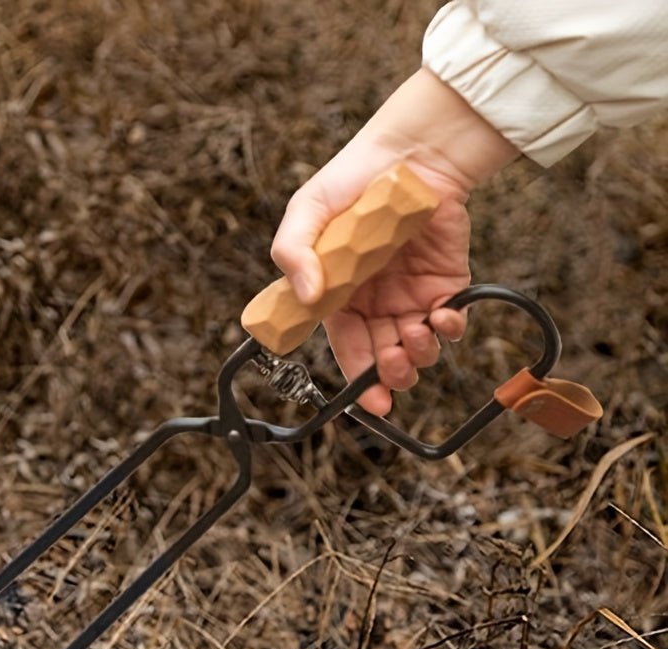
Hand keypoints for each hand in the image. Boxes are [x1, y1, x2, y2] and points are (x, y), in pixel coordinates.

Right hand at [269, 70, 518, 414]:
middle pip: (384, 358)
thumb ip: (293, 252)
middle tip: (393, 366)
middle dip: (391, 374)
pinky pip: (451, 321)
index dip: (358, 380)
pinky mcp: (447, 282)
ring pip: (418, 348)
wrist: (411, 150)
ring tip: (414, 335)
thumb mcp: (306, 211)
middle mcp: (376, 302)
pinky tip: (442, 318)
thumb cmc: (352, 178)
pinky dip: (450, 329)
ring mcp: (412, 294)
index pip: (347, 348)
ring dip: (418, 355)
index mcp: (340, 296)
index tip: (368, 401)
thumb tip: (307, 296)